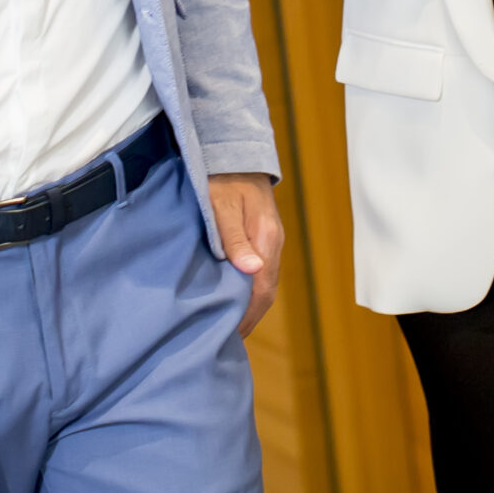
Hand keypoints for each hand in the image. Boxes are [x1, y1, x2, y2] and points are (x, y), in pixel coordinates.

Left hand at [210, 173, 284, 336]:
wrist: (234, 151)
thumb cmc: (221, 177)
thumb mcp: (220, 205)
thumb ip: (234, 237)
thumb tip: (252, 271)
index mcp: (266, 239)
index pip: (261, 289)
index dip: (246, 315)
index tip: (229, 335)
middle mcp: (273, 243)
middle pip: (266, 291)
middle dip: (249, 317)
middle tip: (227, 341)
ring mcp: (270, 240)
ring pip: (264, 283)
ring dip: (250, 306)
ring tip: (230, 327)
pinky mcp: (262, 237)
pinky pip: (260, 271)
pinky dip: (249, 290)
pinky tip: (235, 298)